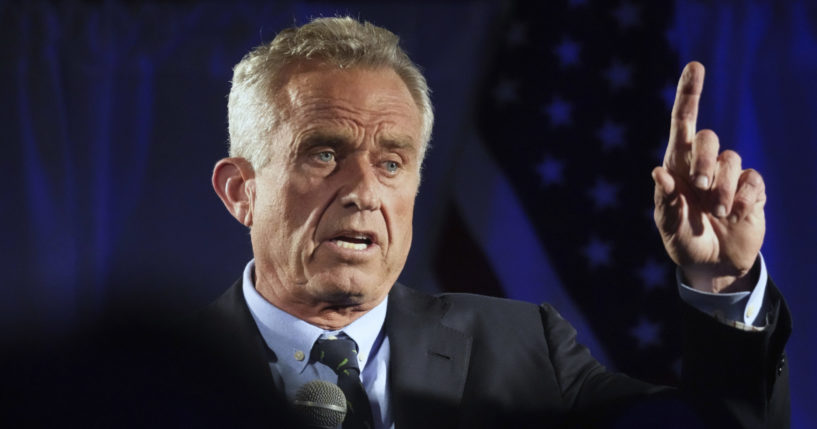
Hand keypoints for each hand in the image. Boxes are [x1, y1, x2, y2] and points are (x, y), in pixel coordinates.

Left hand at [652, 62, 765, 292]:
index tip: (694, 67)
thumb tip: (658, 172)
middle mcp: (702, 166)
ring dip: (723, 189)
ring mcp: (729, 176)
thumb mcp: (668, 227)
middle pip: (708, 138)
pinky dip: (744, 198)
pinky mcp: (751, 190)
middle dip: (705, 161)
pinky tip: (736, 214)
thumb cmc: (684, 242)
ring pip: (732, 160)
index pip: (682, 124)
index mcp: (676, 167)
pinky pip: (752, 180)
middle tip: (699, 188)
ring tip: (717, 212)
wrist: (713, 266)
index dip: (689, 95)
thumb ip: (665, 202)